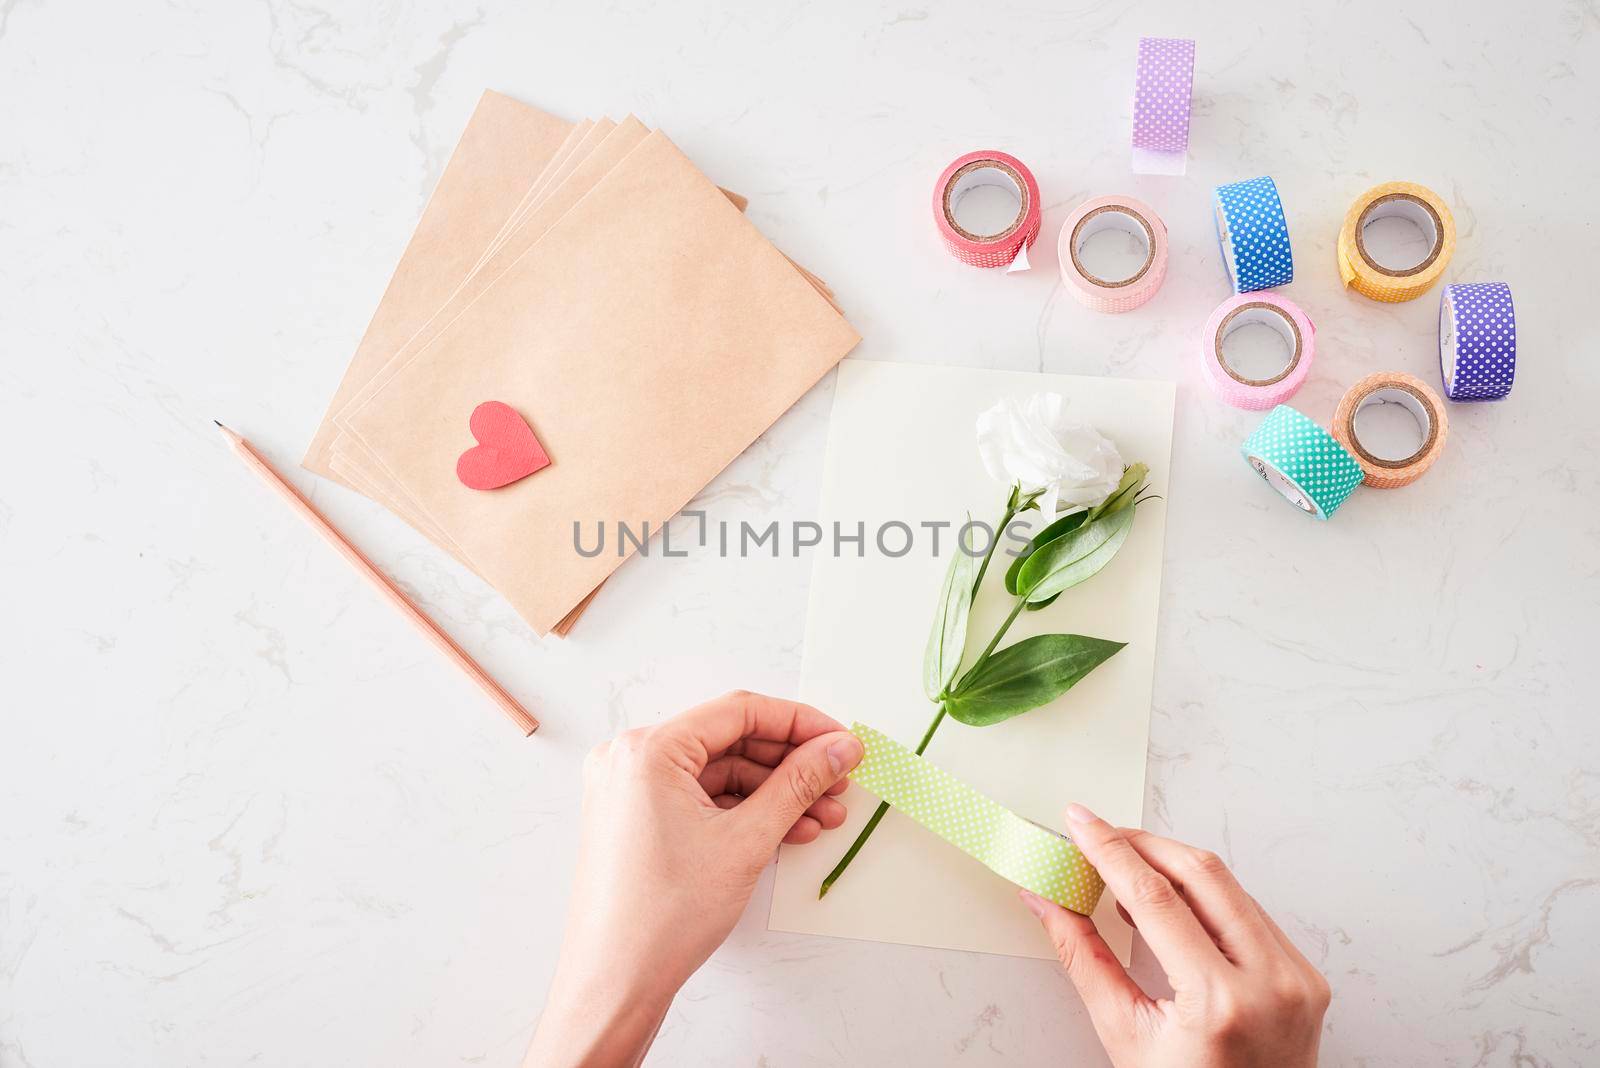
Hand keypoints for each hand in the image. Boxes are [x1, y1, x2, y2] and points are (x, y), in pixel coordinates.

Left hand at [526, 691, 863, 1067]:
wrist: (615, 984)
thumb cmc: (662, 917)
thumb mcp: (746, 841)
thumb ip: (798, 784)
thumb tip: (838, 747)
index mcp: (647, 750)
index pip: (739, 711)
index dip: (800, 723)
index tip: (842, 741)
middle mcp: (631, 759)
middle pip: (730, 741)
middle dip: (791, 764)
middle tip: (840, 781)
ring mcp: (630, 790)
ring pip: (719, 774)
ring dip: (774, 793)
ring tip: (825, 816)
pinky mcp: (637, 819)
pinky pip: (701, 799)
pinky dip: (744, 812)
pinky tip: (789, 830)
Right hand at [1020, 804, 1329, 1067]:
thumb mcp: (1124, 1034)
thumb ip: (1083, 957)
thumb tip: (1047, 901)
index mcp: (1220, 1003)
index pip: (1157, 898)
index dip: (1111, 850)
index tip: (1082, 823)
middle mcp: (1270, 983)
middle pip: (1202, 874)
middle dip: (1144, 844)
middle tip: (1100, 836)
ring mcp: (1297, 978)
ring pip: (1230, 886)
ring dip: (1174, 868)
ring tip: (1127, 878)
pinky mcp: (1307, 975)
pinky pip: (1251, 912)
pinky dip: (1207, 898)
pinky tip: (1172, 906)